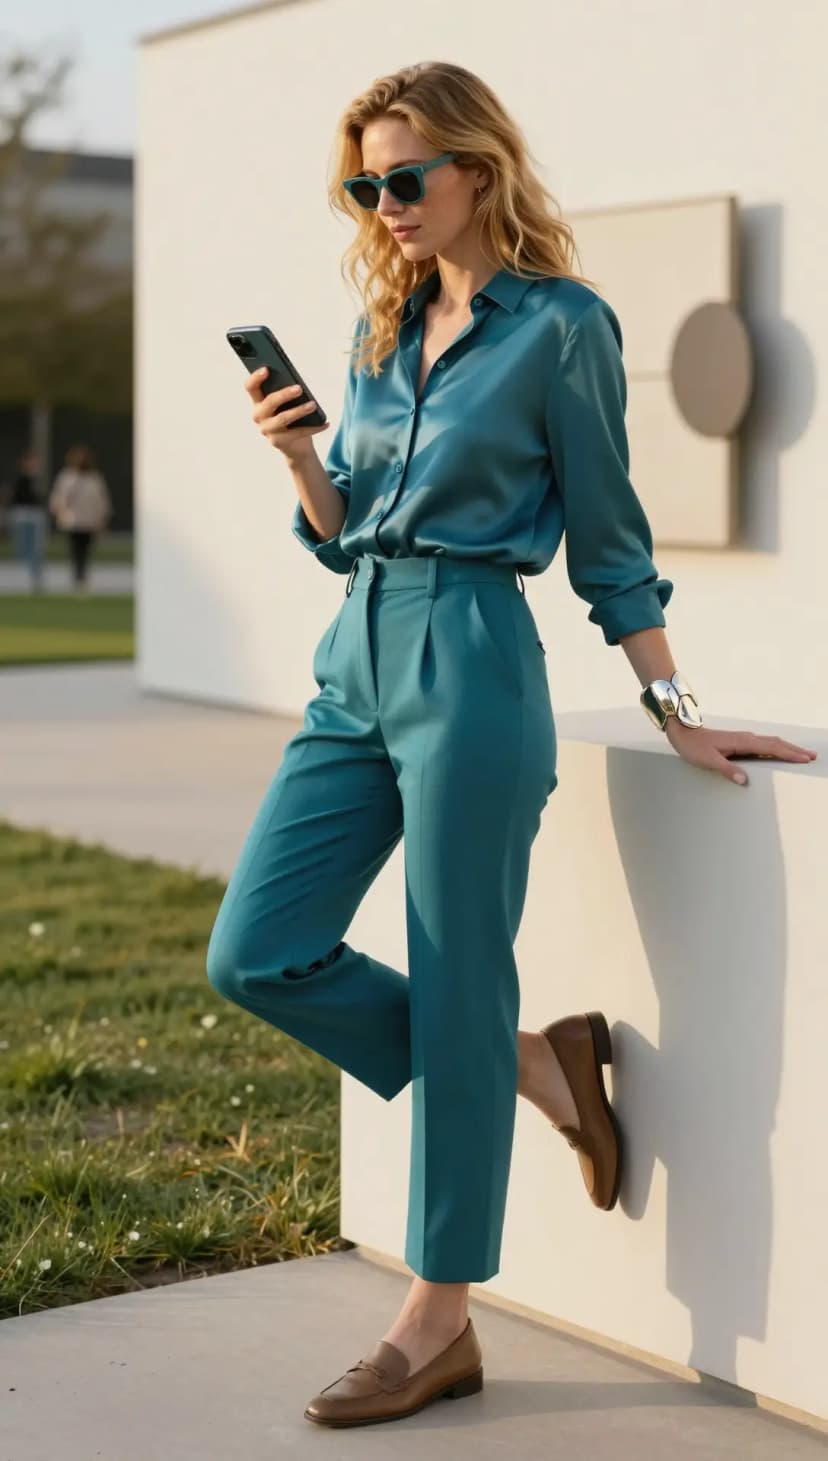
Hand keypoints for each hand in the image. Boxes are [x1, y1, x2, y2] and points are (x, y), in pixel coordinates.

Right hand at [245, 367, 329, 463]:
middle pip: (269, 402)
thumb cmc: (292, 419)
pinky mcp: (278, 442)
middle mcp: (258, 416)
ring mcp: (267, 430)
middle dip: (284, 394)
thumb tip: (297, 385)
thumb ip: (287, 393)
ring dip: (299, 411)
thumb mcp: (288, 404)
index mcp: (258, 402)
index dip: (255, 378)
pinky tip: (325, 423)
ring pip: (283, 418)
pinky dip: (314, 428)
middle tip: (299, 388)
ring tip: (313, 405)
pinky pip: (297, 433)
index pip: (250, 387)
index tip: (266, 369)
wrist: (296, 446)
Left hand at [664, 719, 817, 786]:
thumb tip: (745, 780)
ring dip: (788, 749)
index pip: (771, 748)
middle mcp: (746, 738)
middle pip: (776, 743)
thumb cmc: (694, 747)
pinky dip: (776, 749)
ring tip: (803, 755)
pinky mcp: (740, 743)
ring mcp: (744, 740)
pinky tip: (780, 754)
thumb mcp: (708, 760)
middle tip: (812, 757)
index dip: (789, 753)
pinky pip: (763, 746)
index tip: (804, 759)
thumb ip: (727, 770)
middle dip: (795, 750)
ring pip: (771, 743)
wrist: (683, 733)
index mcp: (742, 742)